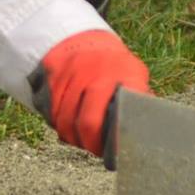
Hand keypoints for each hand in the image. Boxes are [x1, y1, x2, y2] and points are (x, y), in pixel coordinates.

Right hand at [27, 29, 149, 158]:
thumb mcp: (134, 76)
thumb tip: (146, 133)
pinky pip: (49, 108)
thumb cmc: (115, 67)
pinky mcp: (52, 72)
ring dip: (70, 136)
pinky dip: (55, 122)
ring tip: (79, 139)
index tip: (114, 154)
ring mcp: (72, 70)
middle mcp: (97, 71)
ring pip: (63, 118)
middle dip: (89, 143)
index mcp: (124, 74)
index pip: (119, 115)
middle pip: (86, 122)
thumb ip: (139, 100)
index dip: (114, 140)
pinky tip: (65, 124)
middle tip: (93, 150)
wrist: (85, 40)